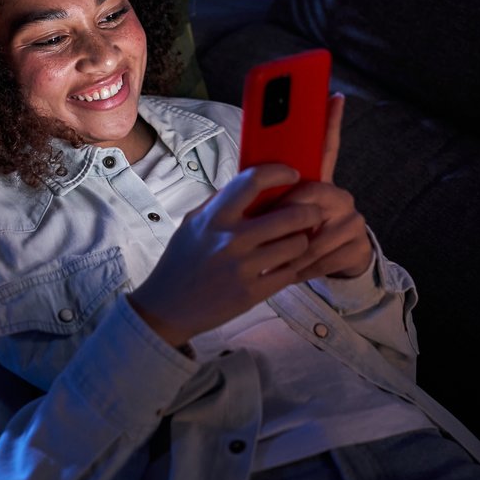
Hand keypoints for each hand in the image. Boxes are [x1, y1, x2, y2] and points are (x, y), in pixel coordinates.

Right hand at [129, 164, 323, 347]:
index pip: (253, 181)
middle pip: (290, 215)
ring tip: (299, 240)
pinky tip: (287, 264)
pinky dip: (292, 266)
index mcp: (214, 217)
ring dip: (303, 240)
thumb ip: (220, 204)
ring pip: (296, 245)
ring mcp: (243, 268)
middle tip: (312, 212)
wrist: (167, 307)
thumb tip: (251, 183)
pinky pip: (289, 273)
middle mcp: (231, 239)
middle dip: (309, 212)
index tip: (293, 174)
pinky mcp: (251, 293)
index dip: (280, 172)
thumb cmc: (181, 261)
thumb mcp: (192, 224)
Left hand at [278, 93, 372, 278]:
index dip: (330, 121)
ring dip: (291, 250)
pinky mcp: (359, 245)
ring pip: (317, 231)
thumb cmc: (291, 236)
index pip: (326, 146)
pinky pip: (325, 257)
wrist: (325, 268)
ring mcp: (352, 219)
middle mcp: (339, 194)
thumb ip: (267, 195)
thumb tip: (243, 177)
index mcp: (318, 182)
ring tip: (270, 260)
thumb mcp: (276, 216)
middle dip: (287, 214)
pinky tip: (290, 271)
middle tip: (265, 231)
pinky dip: (303, 268)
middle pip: (313, 193)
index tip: (334, 96)